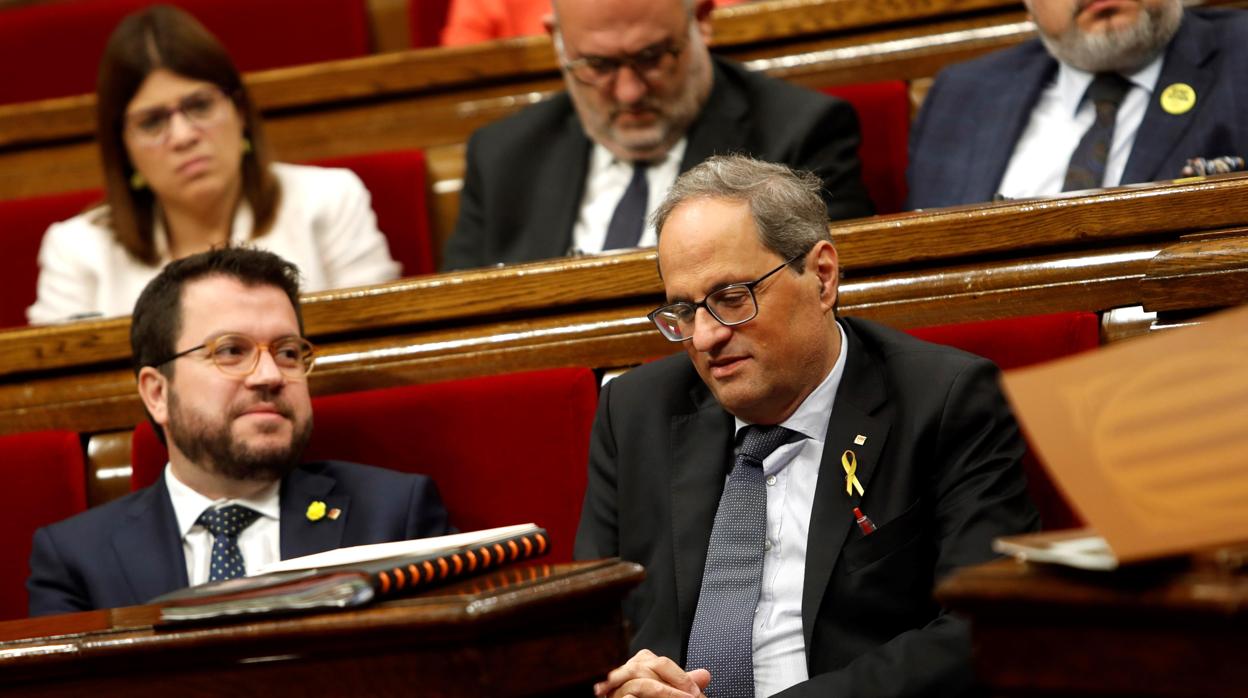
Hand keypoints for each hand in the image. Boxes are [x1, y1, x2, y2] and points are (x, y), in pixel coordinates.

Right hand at [594, 649, 711, 697]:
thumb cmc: (646, 696)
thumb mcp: (668, 691)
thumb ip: (682, 684)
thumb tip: (705, 674)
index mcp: (640, 664)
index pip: (662, 664)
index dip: (681, 678)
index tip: (695, 694)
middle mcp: (626, 672)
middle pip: (651, 672)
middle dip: (674, 687)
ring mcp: (616, 687)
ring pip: (640, 684)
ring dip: (664, 693)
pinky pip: (626, 697)